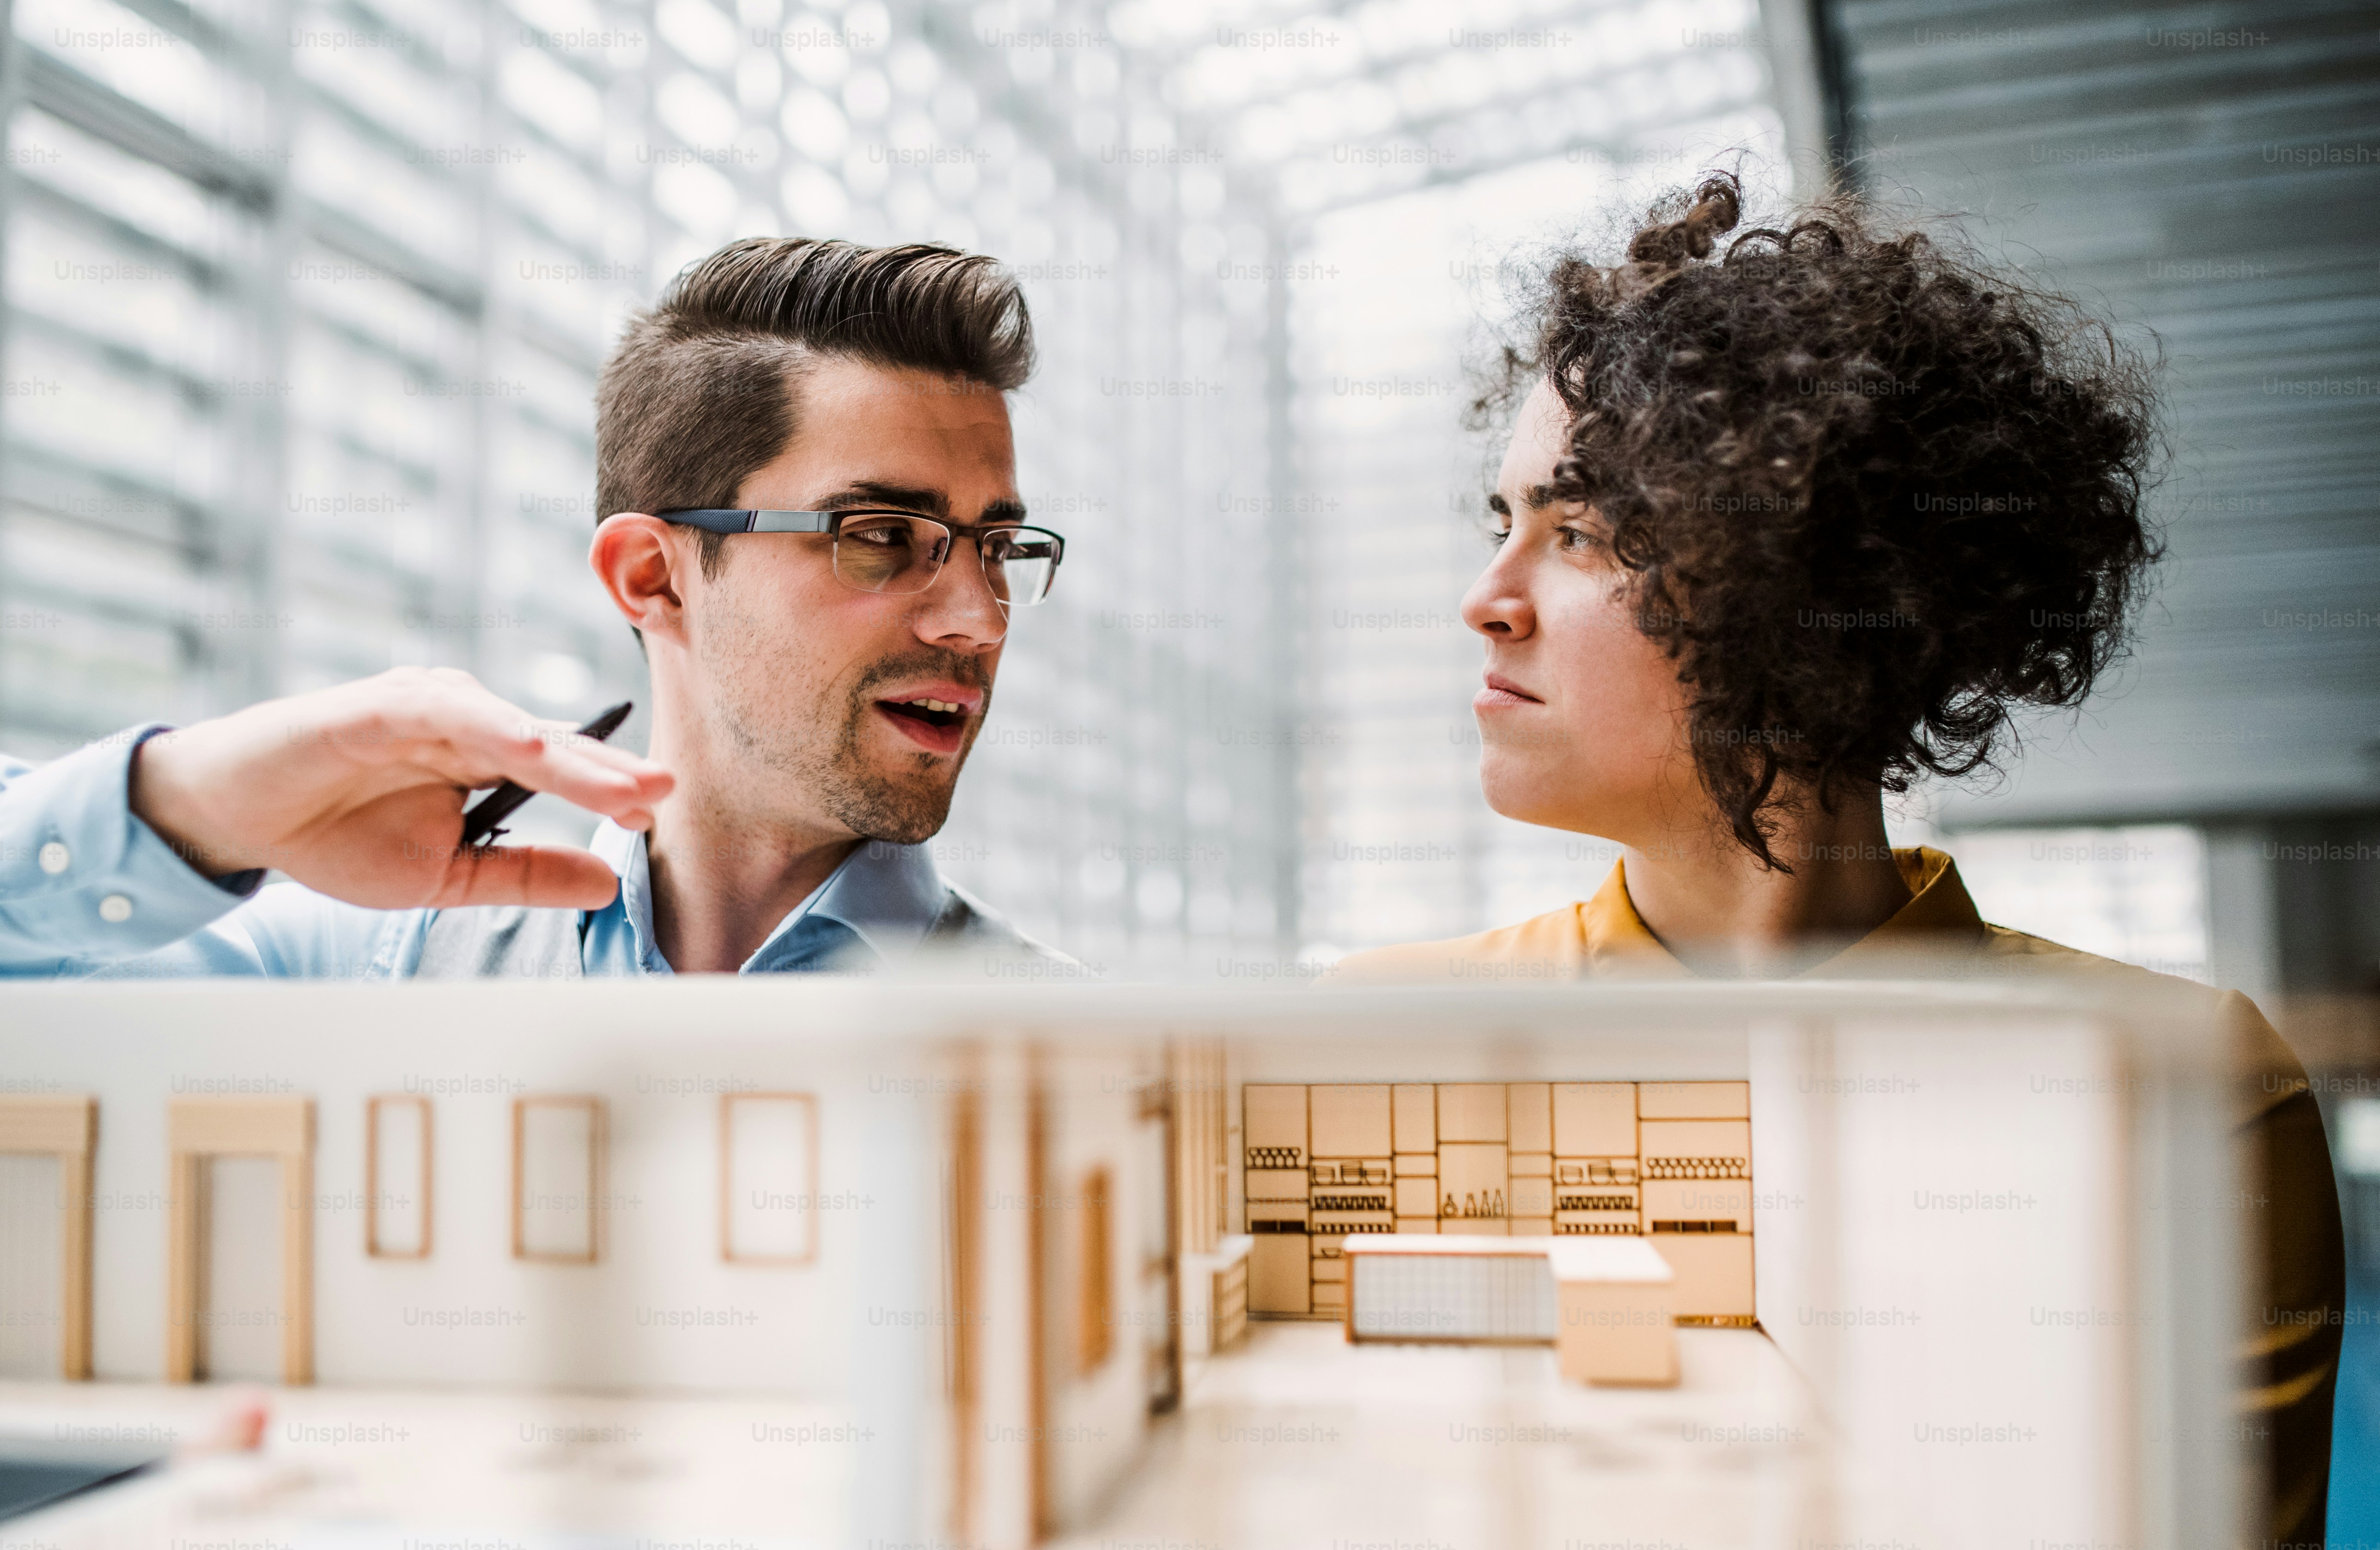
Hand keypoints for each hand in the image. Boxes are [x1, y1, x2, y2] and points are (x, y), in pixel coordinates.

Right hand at [130, 667, 673, 910]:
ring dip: (564, 753)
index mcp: (482, 756)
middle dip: (607, 769)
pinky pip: (440, 710)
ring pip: (508, 726)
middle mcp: (462, 722)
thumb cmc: (338, 838)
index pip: (561, 770)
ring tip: (614, 779)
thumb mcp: (446, 875)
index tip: (657, 814)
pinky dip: (485, 723)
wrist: (243, 819)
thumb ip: (523, 875)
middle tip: (664, 788)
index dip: (609, 790)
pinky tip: (526, 746)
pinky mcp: (374, 705)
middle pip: (550, 745)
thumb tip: (604, 884)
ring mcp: (421, 707)